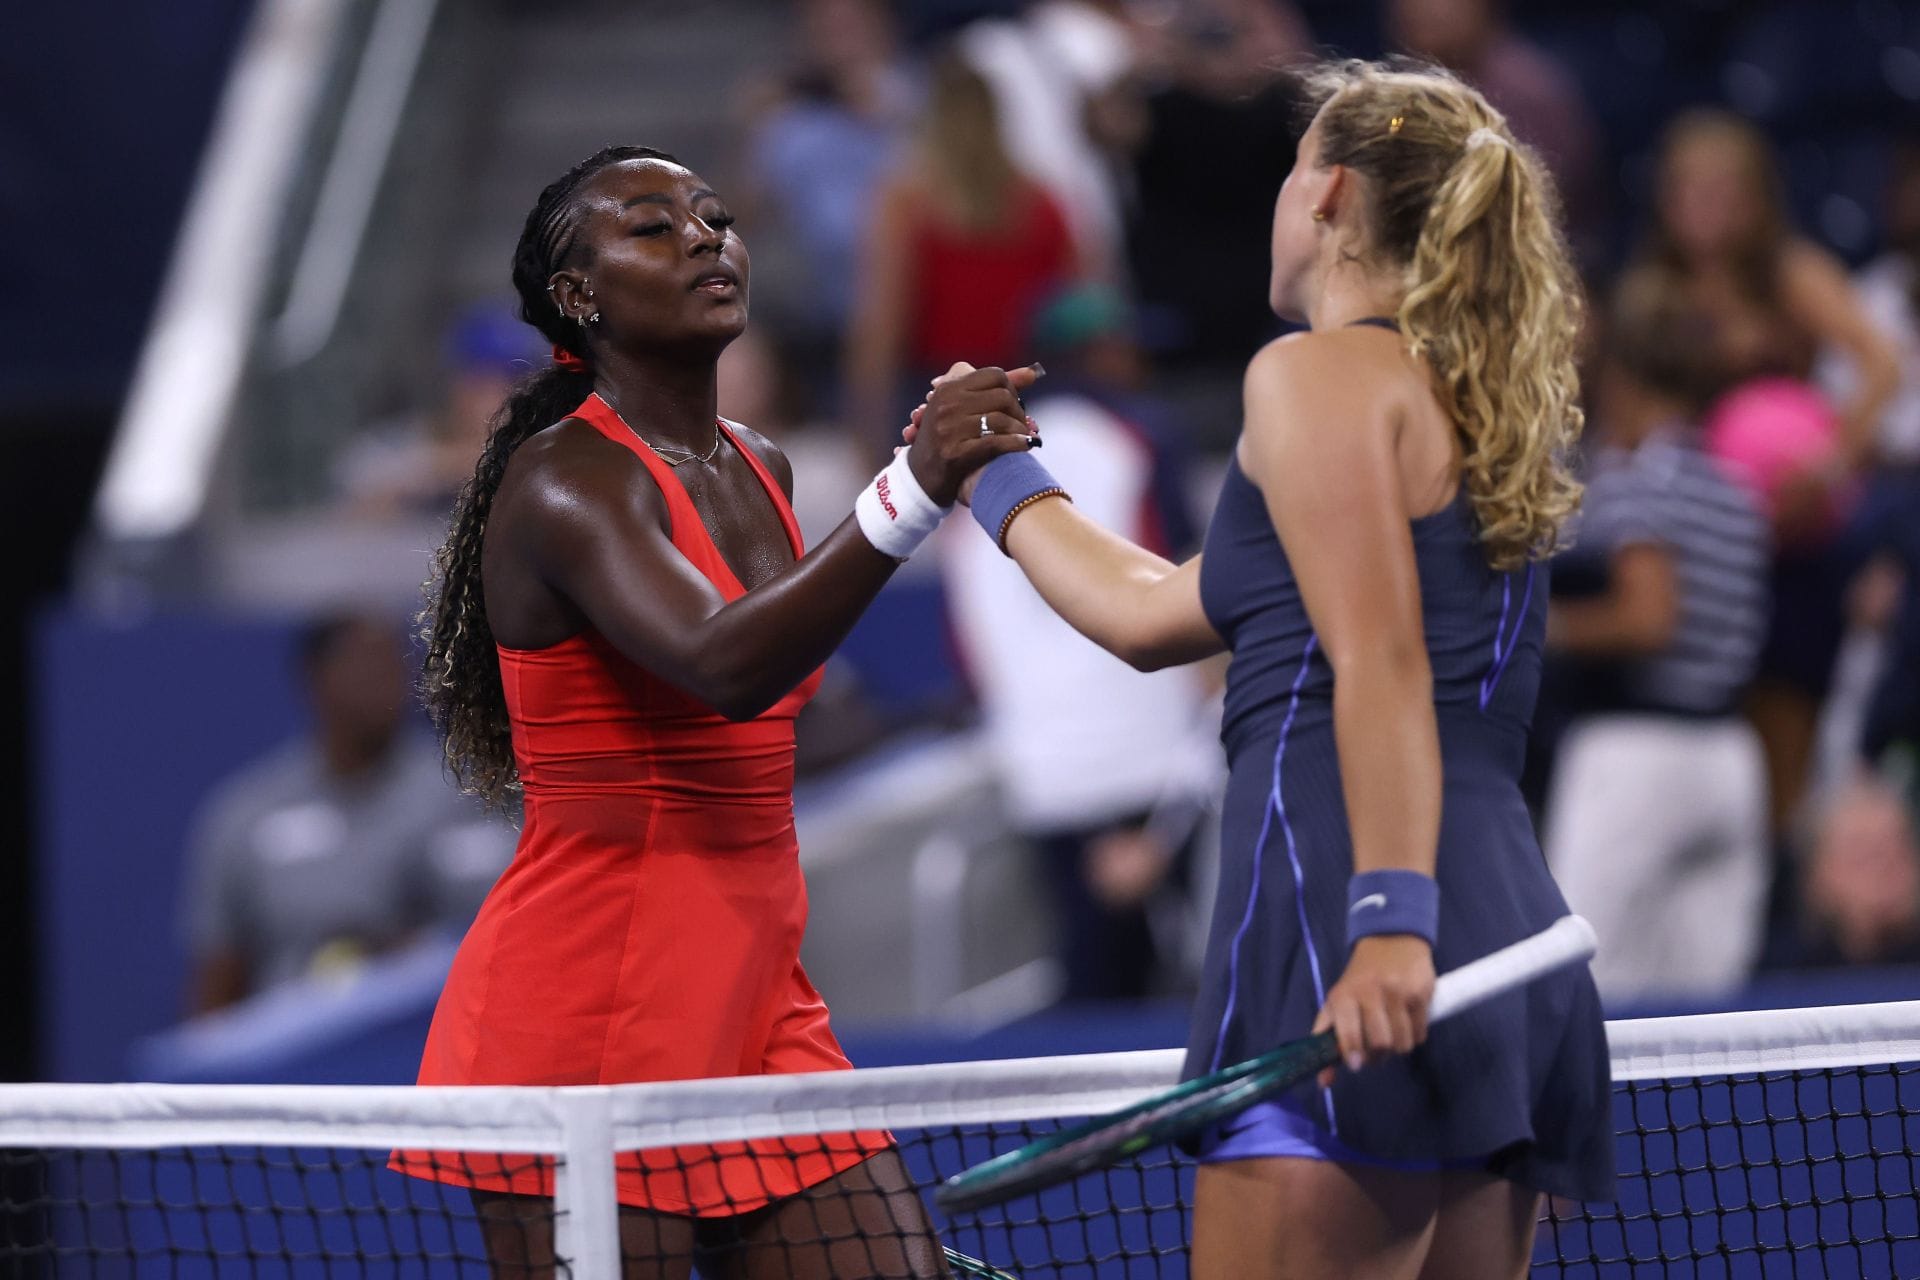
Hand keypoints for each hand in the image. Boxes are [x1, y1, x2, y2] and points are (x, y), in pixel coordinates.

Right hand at [901, 363, 1042, 505]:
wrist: (919, 480)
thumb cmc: (945, 440)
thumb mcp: (958, 408)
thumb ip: (991, 388)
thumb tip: (1033, 373)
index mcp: (947, 390)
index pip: (994, 375)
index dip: (1011, 388)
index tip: (1013, 404)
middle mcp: (946, 406)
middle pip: (1001, 396)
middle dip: (1018, 411)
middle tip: (1023, 423)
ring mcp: (948, 430)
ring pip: (1000, 419)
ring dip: (1020, 429)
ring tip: (1025, 436)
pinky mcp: (955, 454)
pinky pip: (995, 443)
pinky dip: (1016, 444)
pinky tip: (1025, 446)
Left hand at [1310, 934, 1435, 1086]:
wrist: (1391, 940)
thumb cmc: (1359, 979)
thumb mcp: (1336, 1002)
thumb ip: (1327, 1039)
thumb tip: (1324, 1082)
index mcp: (1344, 996)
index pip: (1349, 1034)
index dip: (1353, 1054)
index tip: (1356, 1064)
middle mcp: (1370, 993)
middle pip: (1380, 1044)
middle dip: (1378, 1056)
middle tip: (1377, 1050)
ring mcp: (1398, 993)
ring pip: (1402, 1043)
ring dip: (1398, 1048)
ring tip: (1392, 1035)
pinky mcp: (1421, 993)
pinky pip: (1420, 1034)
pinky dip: (1414, 1037)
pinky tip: (1407, 1023)